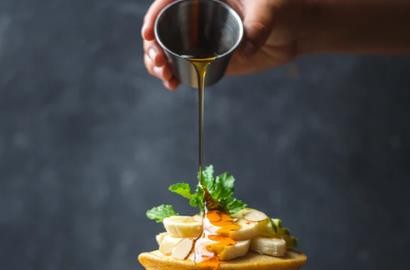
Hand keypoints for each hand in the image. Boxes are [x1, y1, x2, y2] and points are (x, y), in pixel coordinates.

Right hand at [141, 0, 307, 89]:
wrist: (291, 29)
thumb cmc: (280, 6)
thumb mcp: (268, 8)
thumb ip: (258, 25)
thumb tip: (247, 47)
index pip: (169, 1)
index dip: (153, 16)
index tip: (147, 34)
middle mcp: (196, 15)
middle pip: (162, 28)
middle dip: (152, 47)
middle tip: (158, 62)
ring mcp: (199, 38)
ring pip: (167, 49)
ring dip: (158, 65)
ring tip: (165, 77)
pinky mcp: (205, 58)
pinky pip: (182, 66)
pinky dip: (172, 76)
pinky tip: (172, 84)